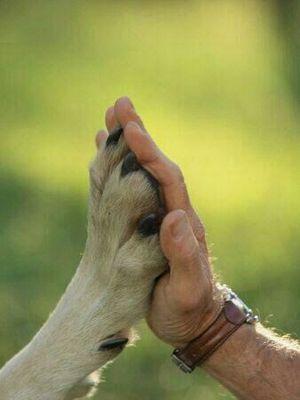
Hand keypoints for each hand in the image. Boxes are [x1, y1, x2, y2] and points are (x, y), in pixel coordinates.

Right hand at [102, 97, 222, 347]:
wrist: (192, 319)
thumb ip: (183, 255)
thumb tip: (175, 216)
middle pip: (155, 166)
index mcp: (182, 223)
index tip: (133, 129)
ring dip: (128, 147)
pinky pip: (133, 192)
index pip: (167, 179)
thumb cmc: (189, 308)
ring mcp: (160, 218)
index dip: (149, 154)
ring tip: (112, 121)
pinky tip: (110, 160)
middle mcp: (172, 213)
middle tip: (119, 104)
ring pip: (143, 175)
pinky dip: (120, 172)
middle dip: (138, 136)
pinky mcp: (149, 227)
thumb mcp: (188, 288)